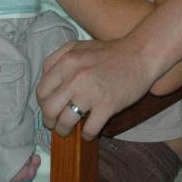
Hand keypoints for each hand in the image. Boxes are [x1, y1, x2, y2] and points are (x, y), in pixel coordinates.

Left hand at [36, 38, 158, 139]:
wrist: (140, 55)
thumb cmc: (110, 52)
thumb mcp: (79, 47)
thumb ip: (58, 59)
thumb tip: (45, 79)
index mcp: (67, 62)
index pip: (41, 91)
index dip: (42, 104)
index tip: (50, 108)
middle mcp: (75, 77)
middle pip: (49, 109)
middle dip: (49, 121)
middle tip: (55, 124)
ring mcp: (91, 92)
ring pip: (65, 122)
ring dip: (64, 131)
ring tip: (69, 131)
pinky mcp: (107, 105)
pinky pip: (89, 129)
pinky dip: (86, 135)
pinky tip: (88, 132)